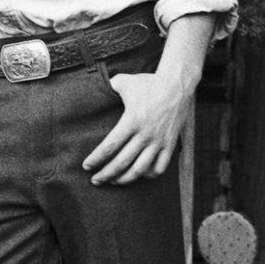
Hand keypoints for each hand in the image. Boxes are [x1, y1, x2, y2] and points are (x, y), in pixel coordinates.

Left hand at [83, 68, 190, 185]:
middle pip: (121, 162)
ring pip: (140, 170)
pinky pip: (159, 167)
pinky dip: (148, 175)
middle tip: (95, 180)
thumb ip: (108, 88)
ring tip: (113, 181)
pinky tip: (139, 175)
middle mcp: (145, 135)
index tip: (86, 166)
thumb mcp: (124, 82)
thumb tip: (95, 90)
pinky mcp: (170, 144)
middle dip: (105, 174)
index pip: (109, 147)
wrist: (177, 85)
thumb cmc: (148, 83)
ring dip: (124, 179)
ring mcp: (159, 141)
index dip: (96, 159)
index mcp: (131, 122)